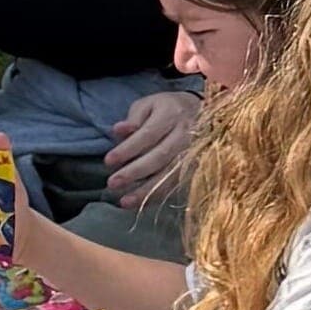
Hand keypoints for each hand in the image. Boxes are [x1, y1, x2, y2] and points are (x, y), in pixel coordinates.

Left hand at [103, 89, 201, 205]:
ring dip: (147, 191)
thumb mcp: (148, 105)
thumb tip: (119, 131)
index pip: (148, 134)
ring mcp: (195, 152)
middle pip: (161, 156)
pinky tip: (141, 204)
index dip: (128, 149)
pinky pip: (177, 184)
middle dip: (135, 172)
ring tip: (125, 202)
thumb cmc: (166, 109)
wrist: (202, 112)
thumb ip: (133, 119)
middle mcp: (186, 133)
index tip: (108, 161)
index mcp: (171, 114)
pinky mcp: (197, 167)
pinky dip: (158, 196)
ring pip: (171, 174)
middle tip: (112, 183)